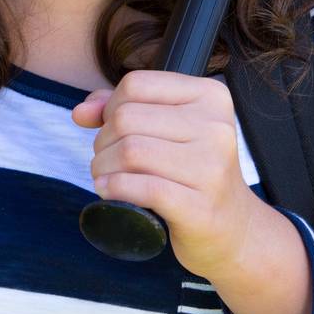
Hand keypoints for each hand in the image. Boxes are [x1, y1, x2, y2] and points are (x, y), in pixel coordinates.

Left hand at [73, 69, 264, 279]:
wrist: (232, 228)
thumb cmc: (192, 172)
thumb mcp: (167, 129)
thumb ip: (122, 109)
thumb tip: (81, 111)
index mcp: (210, 96)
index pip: (136, 85)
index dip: (110, 107)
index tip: (112, 130)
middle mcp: (215, 127)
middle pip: (127, 118)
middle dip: (103, 141)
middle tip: (107, 160)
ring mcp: (211, 167)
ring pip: (129, 151)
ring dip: (103, 165)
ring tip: (106, 176)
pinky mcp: (200, 206)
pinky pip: (142, 187)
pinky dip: (114, 188)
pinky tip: (108, 191)